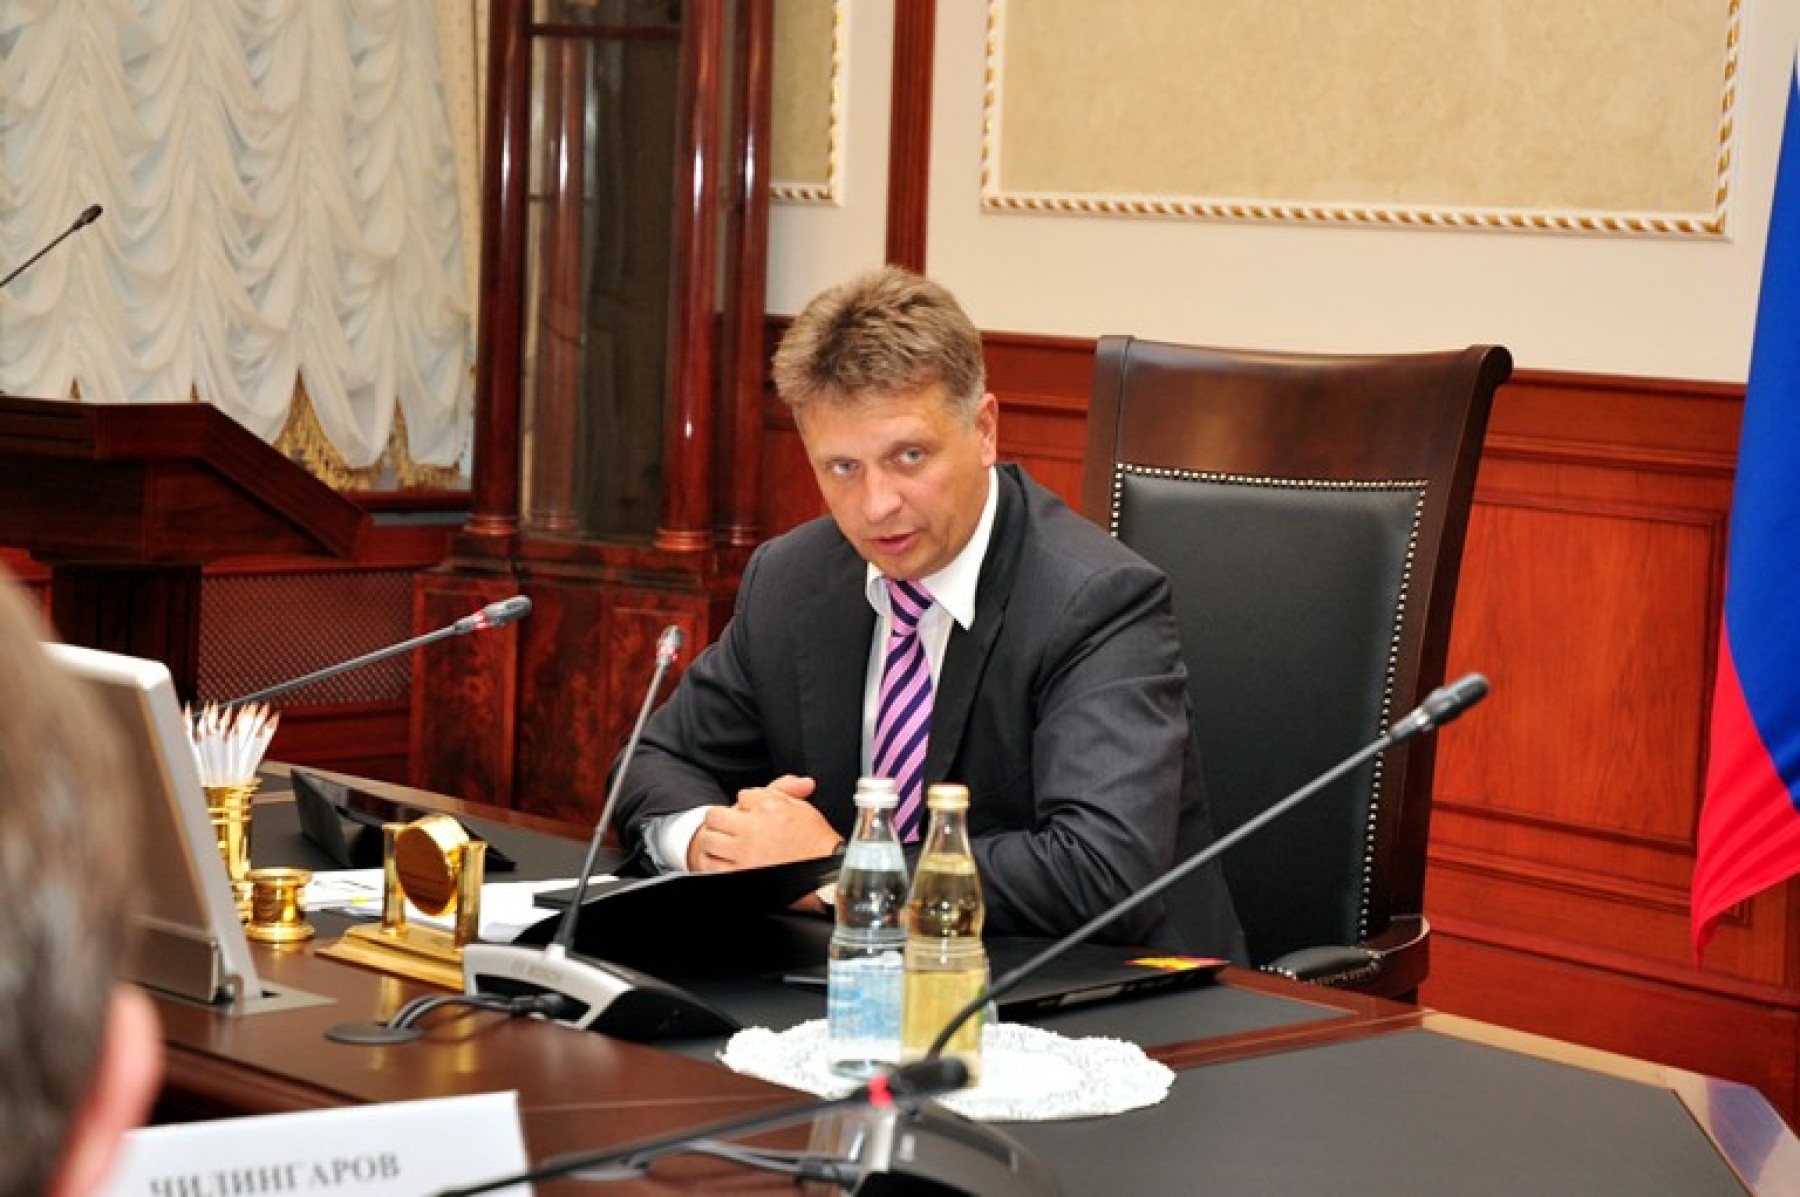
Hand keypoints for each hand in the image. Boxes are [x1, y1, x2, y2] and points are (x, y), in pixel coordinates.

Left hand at [687, 774, 837, 871]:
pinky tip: (722, 861)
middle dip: (719, 819)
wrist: (827, 870)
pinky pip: (711, 866)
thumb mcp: (800, 807)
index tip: (750, 813)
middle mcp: (753, 832)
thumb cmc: (815, 841)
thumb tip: (760, 788)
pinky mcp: (740, 876)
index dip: (746, 804)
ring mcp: (744, 856)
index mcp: (768, 810)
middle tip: (726, 826)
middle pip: (715, 816)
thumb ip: (783, 789)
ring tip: (722, 844)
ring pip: (708, 841)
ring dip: (712, 840)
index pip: (741, 797)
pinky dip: (712, 863)